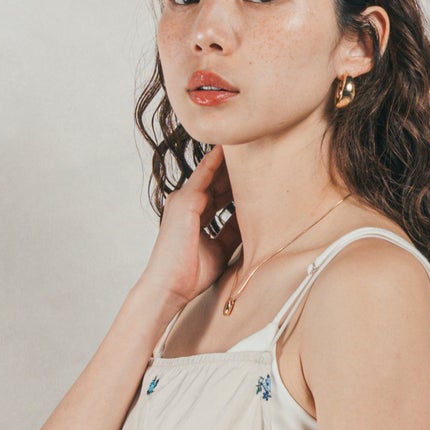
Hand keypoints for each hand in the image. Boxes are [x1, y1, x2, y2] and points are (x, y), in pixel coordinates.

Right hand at [141, 143, 240, 310]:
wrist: (169, 287)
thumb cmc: (190, 275)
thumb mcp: (219, 249)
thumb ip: (232, 232)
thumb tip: (253, 221)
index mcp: (193, 214)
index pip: (217, 192)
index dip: (235, 182)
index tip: (256, 172)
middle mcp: (186, 202)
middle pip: (215, 179)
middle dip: (236, 168)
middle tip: (259, 151)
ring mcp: (184, 200)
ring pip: (212, 172)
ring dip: (230, 160)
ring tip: (251, 142)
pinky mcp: (185, 202)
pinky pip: (205, 173)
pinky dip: (218, 160)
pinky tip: (233, 147)